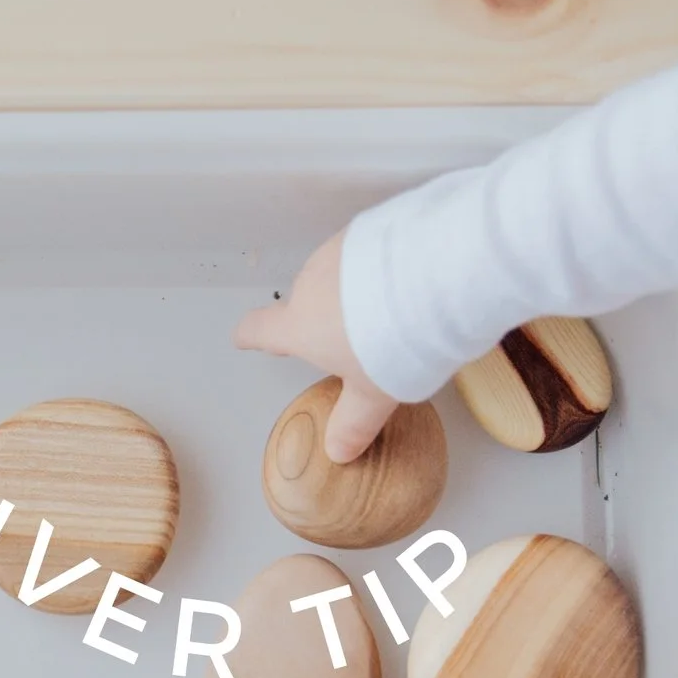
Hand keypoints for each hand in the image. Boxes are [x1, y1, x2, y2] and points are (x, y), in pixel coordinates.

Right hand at [234, 229, 401, 459]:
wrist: (433, 273)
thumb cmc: (389, 342)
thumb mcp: (374, 394)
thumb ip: (354, 422)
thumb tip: (338, 452)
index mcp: (301, 324)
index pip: (261, 329)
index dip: (252, 336)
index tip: (244, 338)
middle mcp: (311, 281)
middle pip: (307, 301)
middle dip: (323, 317)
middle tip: (351, 336)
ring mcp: (341, 248)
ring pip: (340, 274)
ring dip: (355, 290)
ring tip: (391, 309)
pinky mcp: (374, 225)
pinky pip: (369, 252)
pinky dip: (379, 267)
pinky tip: (408, 280)